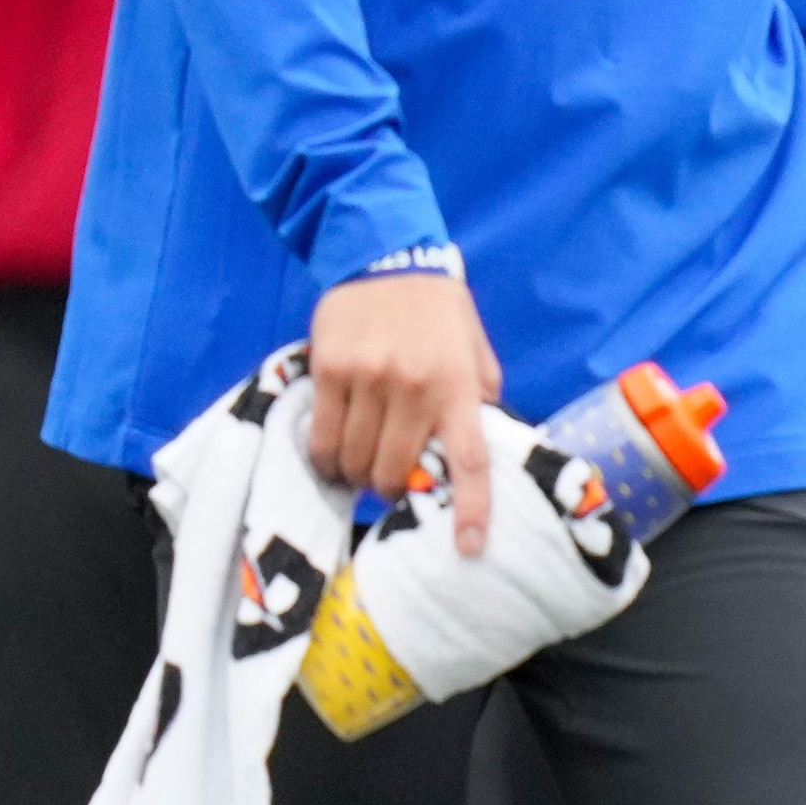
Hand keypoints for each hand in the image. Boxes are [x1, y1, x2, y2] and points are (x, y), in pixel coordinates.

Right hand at [308, 270, 502, 561]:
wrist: (385, 257)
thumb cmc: (438, 310)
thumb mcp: (476, 349)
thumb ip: (479, 397)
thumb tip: (483, 446)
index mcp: (458, 385)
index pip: (469, 460)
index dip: (471, 509)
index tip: (471, 547)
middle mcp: (414, 387)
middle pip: (395, 471)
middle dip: (390, 490)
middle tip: (388, 483)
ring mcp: (368, 380)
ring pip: (354, 460)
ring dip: (355, 476)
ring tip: (357, 469)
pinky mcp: (329, 372)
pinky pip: (322, 437)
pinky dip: (326, 456)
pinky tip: (331, 453)